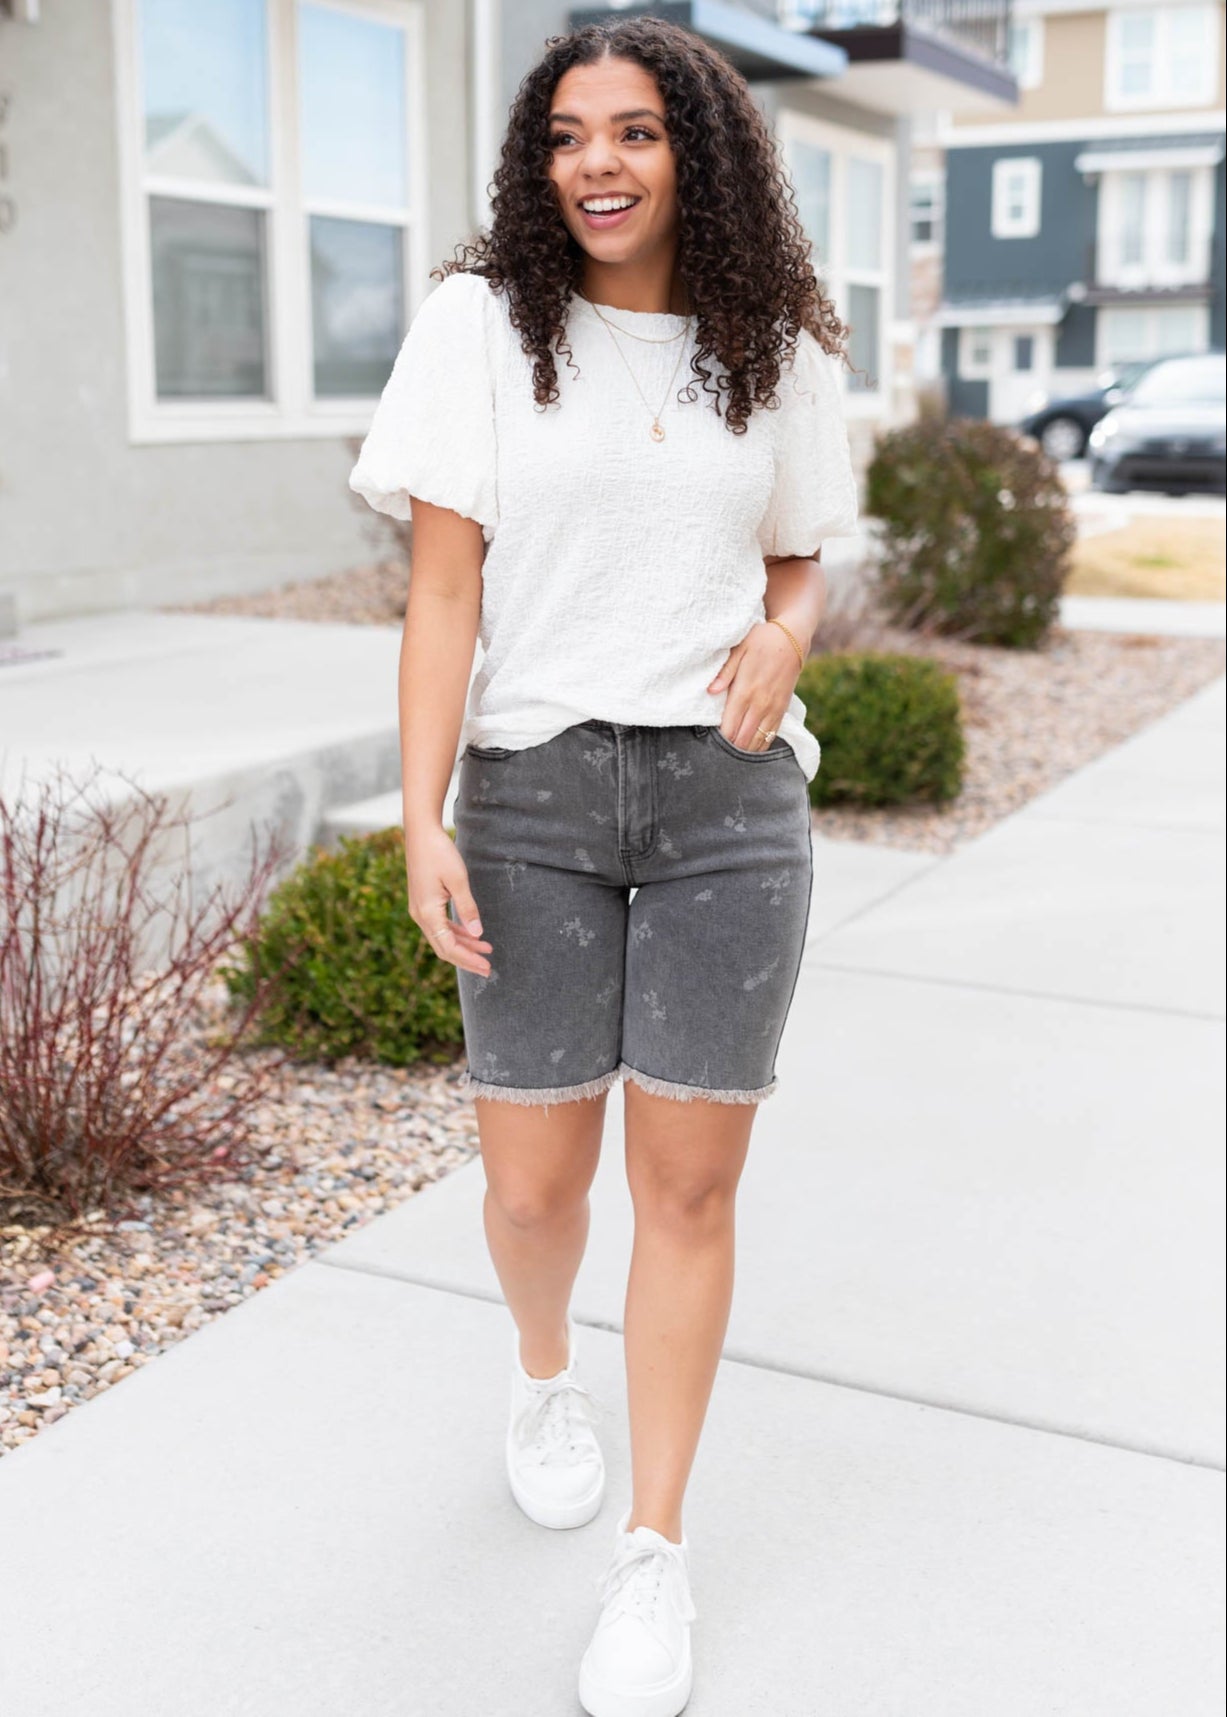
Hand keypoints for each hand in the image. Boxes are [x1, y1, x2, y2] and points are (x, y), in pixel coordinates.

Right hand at [405, 825, 492, 976]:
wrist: (420, 833)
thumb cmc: (439, 853)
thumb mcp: (458, 880)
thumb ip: (468, 908)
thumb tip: (477, 933)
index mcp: (427, 913)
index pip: (449, 948)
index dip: (468, 960)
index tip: (487, 967)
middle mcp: (420, 916)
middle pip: (444, 948)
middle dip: (467, 959)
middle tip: (488, 968)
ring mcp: (420, 910)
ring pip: (443, 937)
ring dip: (464, 946)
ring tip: (486, 950)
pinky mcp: (423, 903)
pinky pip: (440, 926)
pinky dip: (456, 933)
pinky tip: (472, 935)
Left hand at [706, 621, 800, 750]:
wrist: (793, 639)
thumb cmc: (761, 641)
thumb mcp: (739, 649)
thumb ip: (724, 672)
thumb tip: (710, 691)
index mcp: (745, 691)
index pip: (729, 727)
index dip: (719, 741)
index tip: (708, 745)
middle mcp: (760, 704)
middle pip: (742, 739)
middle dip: (729, 750)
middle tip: (716, 754)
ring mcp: (773, 709)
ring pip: (757, 742)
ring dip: (744, 750)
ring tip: (731, 755)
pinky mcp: (782, 710)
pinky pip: (770, 736)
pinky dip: (759, 746)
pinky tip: (749, 750)